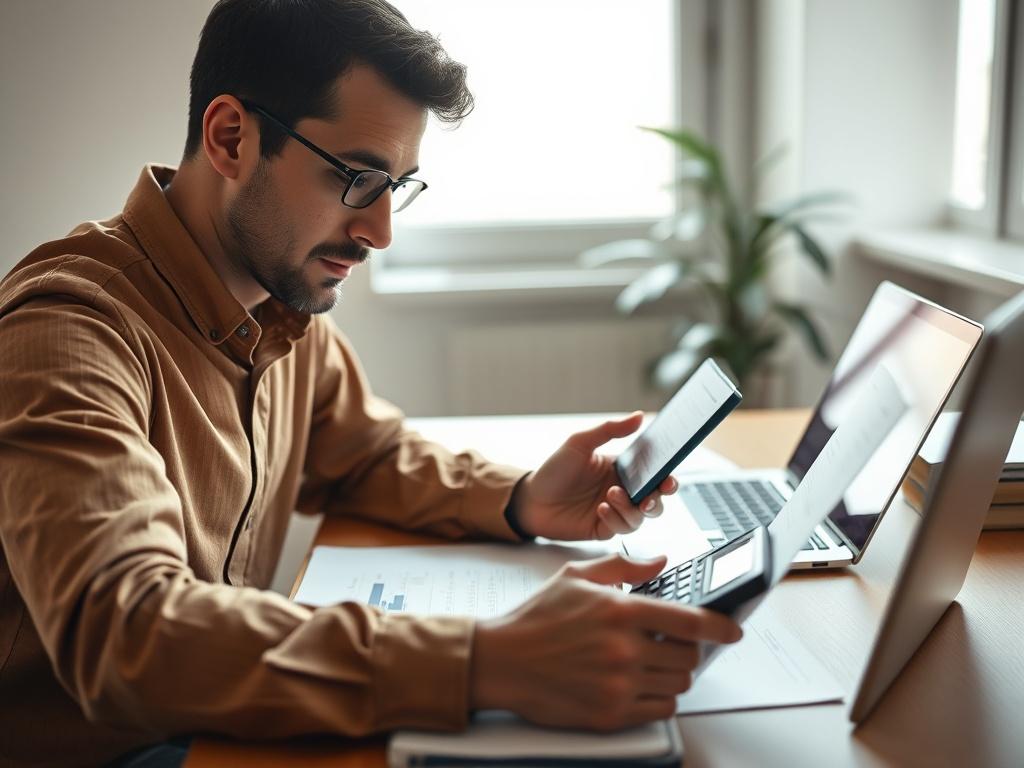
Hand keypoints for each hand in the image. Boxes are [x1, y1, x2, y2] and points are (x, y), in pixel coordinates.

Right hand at [469, 553, 742, 730]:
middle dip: (686, 650)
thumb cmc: (536, 618)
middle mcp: (624, 650)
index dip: (720, 627)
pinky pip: (660, 710)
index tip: (734, 630)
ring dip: (673, 674)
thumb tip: (660, 562)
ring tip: (650, 662)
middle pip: (689, 658)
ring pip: (678, 685)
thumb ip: (624, 567)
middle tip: (669, 644)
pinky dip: (659, 698)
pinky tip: (640, 684)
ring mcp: (618, 686)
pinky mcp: (610, 714)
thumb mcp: (576, 577)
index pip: (690, 622)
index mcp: (621, 611)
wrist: (500, 661)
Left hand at [509, 412, 677, 540]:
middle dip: (659, 497)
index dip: (667, 476)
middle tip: (654, 493)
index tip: (669, 476)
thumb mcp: (580, 444)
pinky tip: (602, 509)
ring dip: (632, 507)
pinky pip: (623, 528)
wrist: (530, 500)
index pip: (653, 473)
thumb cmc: (554, 470)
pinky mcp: (604, 528)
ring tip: (611, 495)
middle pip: (655, 498)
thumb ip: (610, 430)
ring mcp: (615, 511)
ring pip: (642, 516)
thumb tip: (638, 416)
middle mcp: (622, 491)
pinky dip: (617, 519)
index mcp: (621, 470)